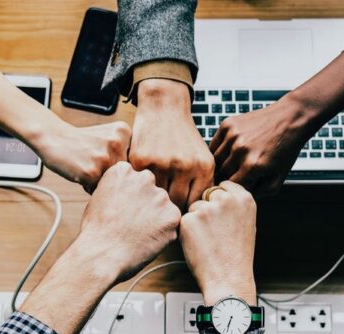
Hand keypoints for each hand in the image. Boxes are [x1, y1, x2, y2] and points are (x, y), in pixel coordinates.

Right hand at [37, 121, 130, 192]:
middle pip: (124, 173)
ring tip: (86, 166)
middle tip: (93, 161)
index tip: (103, 154)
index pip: (133, 161)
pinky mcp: (92, 172)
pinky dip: (89, 185)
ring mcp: (104, 157)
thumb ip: (125, 152)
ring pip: (112, 182)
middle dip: (110, 173)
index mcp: (124, 132)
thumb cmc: (81, 141)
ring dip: (100, 181)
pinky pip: (97, 189)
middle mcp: (117, 143)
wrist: (53, 138)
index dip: (117, 163)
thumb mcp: (108, 136)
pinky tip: (80, 171)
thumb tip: (139, 181)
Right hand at [77, 161, 180, 282]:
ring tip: (137, 234)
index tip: (121, 210)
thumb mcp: (99, 197)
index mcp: (123, 170)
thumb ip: (118, 188)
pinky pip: (171, 223)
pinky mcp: (172, 215)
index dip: (129, 197)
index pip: (134, 180)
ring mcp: (160, 196)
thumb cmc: (96, 231)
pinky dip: (163, 233)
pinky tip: (146, 240)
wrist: (102, 254)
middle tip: (131, 224)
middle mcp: (144, 178)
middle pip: (151, 190)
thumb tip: (129, 192)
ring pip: (163, 206)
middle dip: (145, 205)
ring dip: (155, 218)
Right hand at [130, 79, 213, 208]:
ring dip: (153, 200)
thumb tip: (197, 215)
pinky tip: (141, 187)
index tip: (179, 212)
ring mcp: (162, 163)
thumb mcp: (201, 157)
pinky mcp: (141, 160)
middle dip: (170, 208)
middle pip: (176, 204)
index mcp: (203, 167)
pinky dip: (140, 188)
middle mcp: (184, 166)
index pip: (195, 204)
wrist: (164, 107)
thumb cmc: (183, 137)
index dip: (187, 211)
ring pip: (157, 197)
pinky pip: (141, 185)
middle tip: (163, 210)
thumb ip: (202, 184)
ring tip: (151, 201)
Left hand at [180, 181, 256, 305]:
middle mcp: (226, 199)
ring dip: (197, 220)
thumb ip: (234, 204)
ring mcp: (207, 209)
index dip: (219, 200)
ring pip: (194, 207)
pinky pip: (184, 220)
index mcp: (244, 198)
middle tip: (216, 232)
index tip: (222, 215)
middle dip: (207, 208)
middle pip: (207, 194)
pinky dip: (188, 231)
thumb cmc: (236, 255)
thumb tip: (218, 193)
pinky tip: (200, 244)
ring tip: (209, 240)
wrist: (228, 278)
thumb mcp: (246, 223)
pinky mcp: (189, 220)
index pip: (224, 185)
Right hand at [210, 96, 313, 196]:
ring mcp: (233, 136)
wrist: (290, 118)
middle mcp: (240, 150)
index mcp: (253, 166)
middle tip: (235, 177)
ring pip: (214, 160)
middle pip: (221, 174)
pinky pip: (214, 145)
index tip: (239, 187)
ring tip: (232, 165)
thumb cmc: (286, 149)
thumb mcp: (279, 177)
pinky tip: (229, 152)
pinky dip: (218, 151)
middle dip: (227, 178)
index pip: (232, 187)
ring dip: (221, 165)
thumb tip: (239, 197)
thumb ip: (260, 193)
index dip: (235, 190)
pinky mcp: (228, 125)